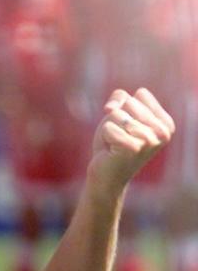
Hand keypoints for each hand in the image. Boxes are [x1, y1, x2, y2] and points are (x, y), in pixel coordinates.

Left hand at [86, 88, 174, 202]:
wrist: (105, 176)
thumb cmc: (112, 143)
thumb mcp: (118, 113)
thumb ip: (120, 97)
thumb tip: (110, 108)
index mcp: (166, 123)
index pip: (141, 94)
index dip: (125, 107)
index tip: (127, 128)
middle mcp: (163, 132)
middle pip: (129, 103)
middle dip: (115, 119)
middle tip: (119, 138)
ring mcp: (150, 140)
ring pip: (116, 114)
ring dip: (109, 129)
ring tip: (114, 144)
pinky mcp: (133, 148)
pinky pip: (108, 127)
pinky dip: (104, 137)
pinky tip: (111, 150)